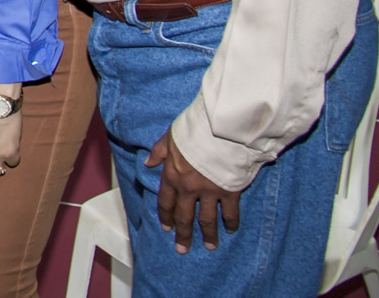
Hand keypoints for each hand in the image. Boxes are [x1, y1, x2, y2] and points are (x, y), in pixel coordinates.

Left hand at [146, 129, 240, 252]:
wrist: (221, 129)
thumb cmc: (195, 129)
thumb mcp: (171, 136)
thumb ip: (159, 152)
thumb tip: (148, 163)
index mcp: (172, 174)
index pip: (165, 201)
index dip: (166, 216)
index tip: (167, 228)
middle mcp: (188, 187)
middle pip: (184, 216)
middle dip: (183, 234)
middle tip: (183, 249)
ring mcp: (209, 191)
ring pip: (206, 219)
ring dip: (207, 235)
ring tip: (209, 246)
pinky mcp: (229, 191)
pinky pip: (229, 212)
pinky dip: (230, 223)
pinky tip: (231, 230)